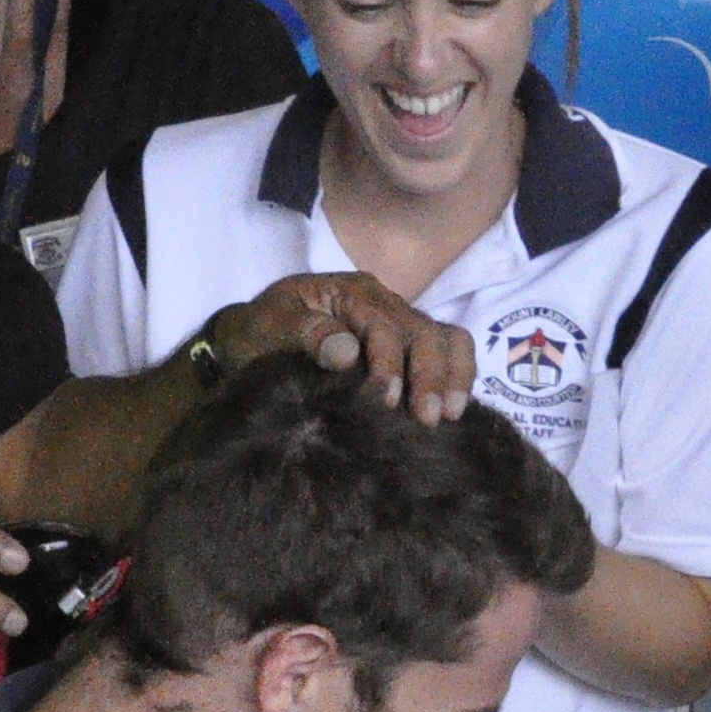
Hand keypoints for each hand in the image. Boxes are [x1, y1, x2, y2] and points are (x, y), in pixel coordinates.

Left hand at [221, 272, 474, 422]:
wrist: (252, 339)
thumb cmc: (260, 332)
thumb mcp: (270, 327)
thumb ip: (305, 333)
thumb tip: (347, 353)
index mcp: (351, 292)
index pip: (384, 325)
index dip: (388, 363)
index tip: (385, 401)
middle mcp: (384, 302)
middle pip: (424, 331)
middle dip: (430, 374)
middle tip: (428, 419)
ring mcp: (400, 322)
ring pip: (446, 338)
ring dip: (453, 375)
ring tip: (451, 416)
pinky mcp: (407, 346)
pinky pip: (448, 350)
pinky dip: (458, 376)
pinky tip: (454, 411)